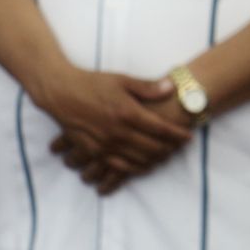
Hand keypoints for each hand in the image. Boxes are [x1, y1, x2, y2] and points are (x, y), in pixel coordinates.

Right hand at [35, 67, 188, 194]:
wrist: (61, 93)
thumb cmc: (93, 83)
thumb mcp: (122, 80)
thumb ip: (148, 87)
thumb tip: (171, 87)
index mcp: (128, 113)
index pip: (160, 129)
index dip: (177, 135)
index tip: (189, 136)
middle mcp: (118, 132)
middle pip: (152, 148)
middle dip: (170, 149)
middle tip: (180, 148)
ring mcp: (104, 145)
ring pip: (137, 160)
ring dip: (154, 161)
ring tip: (166, 157)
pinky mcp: (93, 152)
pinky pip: (117, 166)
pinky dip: (133, 169)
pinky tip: (142, 167)